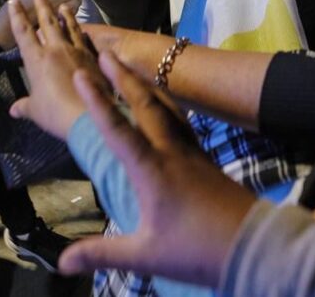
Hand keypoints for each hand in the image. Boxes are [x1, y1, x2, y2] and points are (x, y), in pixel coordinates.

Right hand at [7, 0, 102, 138]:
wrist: (88, 116)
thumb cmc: (55, 113)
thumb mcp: (35, 110)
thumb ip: (24, 106)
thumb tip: (14, 110)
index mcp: (37, 59)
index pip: (24, 32)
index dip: (18, 16)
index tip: (14, 1)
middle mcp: (56, 50)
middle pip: (48, 23)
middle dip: (42, 8)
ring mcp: (77, 51)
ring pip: (69, 27)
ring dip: (65, 15)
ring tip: (64, 6)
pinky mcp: (93, 58)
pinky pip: (85, 40)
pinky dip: (81, 34)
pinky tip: (83, 31)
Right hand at [57, 51, 257, 284]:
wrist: (253, 244)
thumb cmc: (198, 249)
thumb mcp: (146, 255)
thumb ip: (102, 253)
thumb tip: (61, 262)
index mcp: (152, 170)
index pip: (118, 129)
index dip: (97, 100)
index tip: (81, 72)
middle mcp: (171, 151)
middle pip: (145, 105)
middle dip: (123, 77)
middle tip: (105, 52)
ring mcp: (191, 151)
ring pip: (166, 108)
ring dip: (145, 85)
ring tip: (132, 67)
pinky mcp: (204, 157)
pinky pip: (180, 120)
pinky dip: (166, 103)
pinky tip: (164, 105)